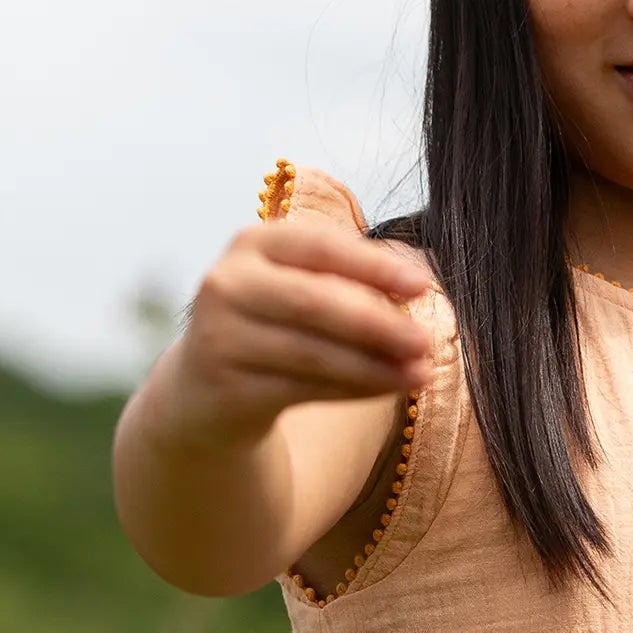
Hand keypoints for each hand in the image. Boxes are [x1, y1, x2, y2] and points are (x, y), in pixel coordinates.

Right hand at [171, 219, 434, 441]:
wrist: (207, 388)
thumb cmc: (275, 325)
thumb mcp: (302, 288)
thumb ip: (351, 283)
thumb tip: (417, 292)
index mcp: (254, 242)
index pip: (321, 246)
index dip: (374, 265)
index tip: (423, 285)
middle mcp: (228, 283)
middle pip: (315, 301)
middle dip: (378, 323)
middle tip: (426, 341)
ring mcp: (218, 336)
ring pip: (311, 352)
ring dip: (374, 366)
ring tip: (420, 373)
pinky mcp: (224, 387)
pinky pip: (301, 389)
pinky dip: (352, 390)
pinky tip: (388, 389)